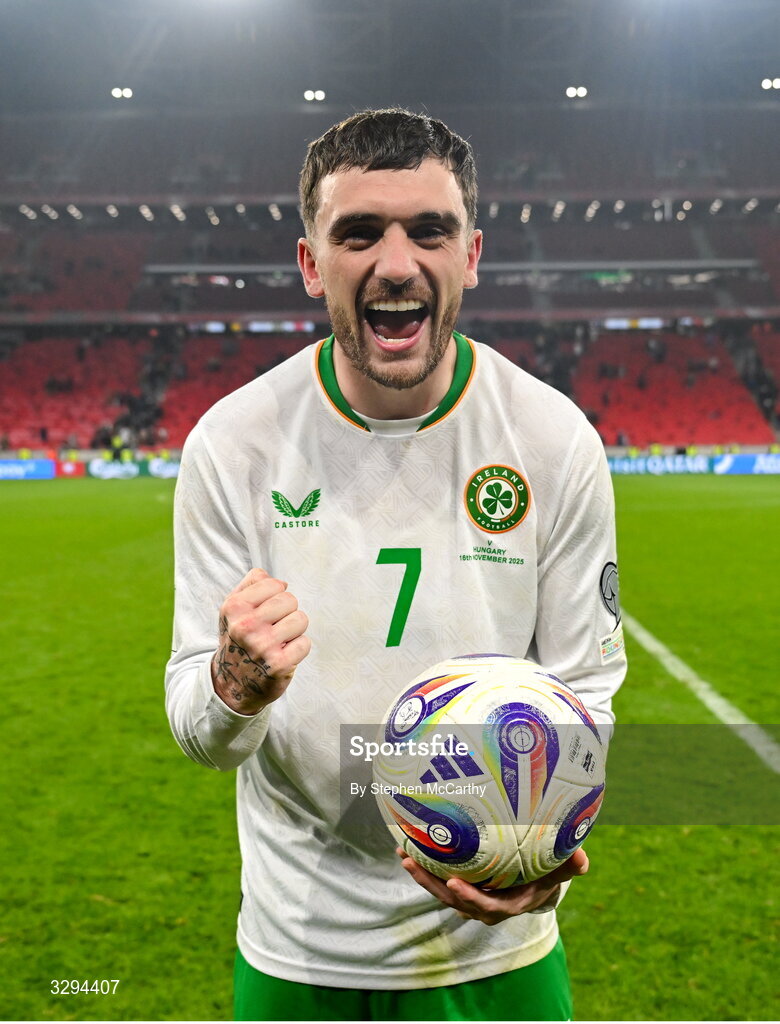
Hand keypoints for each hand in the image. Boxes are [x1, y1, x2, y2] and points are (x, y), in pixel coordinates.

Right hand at [211, 568, 310, 714]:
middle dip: (286, 613)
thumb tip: (282, 582)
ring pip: (301, 619)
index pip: (275, 584)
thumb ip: (252, 584)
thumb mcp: (233, 609)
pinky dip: (298, 649)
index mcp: (234, 607)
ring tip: (279, 641)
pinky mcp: (279, 665)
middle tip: (273, 628)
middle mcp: (245, 626)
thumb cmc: (238, 639)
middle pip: (290, 600)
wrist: (232, 684)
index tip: (264, 613)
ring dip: (294, 631)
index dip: (275, 597)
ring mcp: (262, 646)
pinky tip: (284, 655)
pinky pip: (305, 642)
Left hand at [396, 846, 588, 925]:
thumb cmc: (548, 873)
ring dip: (422, 876)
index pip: (487, 905)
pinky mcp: (463, 887)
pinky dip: (426, 868)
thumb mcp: (561, 869)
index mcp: (509, 904)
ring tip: (403, 855)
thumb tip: (583, 859)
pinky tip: (409, 848)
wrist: (537, 884)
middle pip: (455, 900)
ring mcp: (473, 898)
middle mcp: (486, 906)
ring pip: (443, 892)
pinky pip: (441, 880)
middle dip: (432, 884)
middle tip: (413, 863)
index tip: (453, 883)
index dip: (470, 897)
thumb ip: (571, 865)